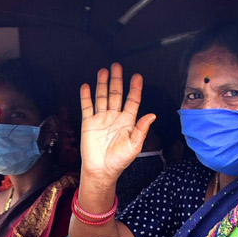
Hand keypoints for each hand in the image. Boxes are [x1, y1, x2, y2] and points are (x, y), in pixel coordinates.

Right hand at [79, 63, 155, 187]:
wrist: (101, 170)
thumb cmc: (119, 160)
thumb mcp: (134, 145)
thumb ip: (141, 129)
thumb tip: (152, 115)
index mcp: (127, 121)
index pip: (132, 100)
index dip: (135, 88)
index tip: (137, 76)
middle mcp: (114, 117)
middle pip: (116, 94)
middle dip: (117, 80)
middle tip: (117, 66)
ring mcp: (101, 119)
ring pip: (102, 97)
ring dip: (102, 84)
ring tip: (103, 71)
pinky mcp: (88, 123)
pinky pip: (87, 107)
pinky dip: (86, 96)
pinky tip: (86, 86)